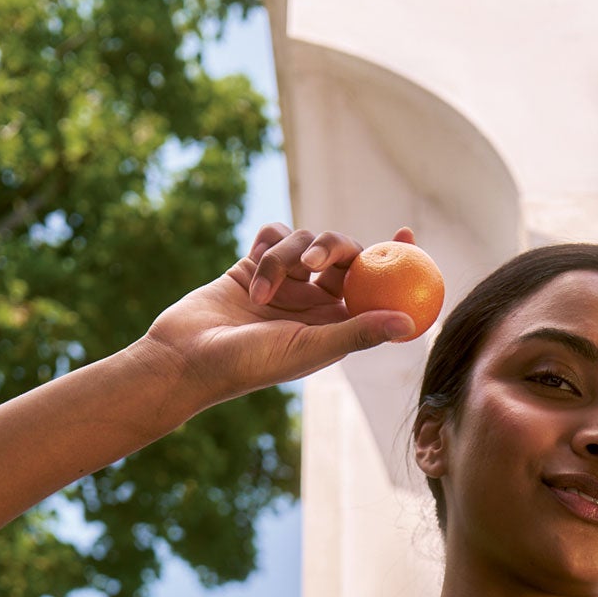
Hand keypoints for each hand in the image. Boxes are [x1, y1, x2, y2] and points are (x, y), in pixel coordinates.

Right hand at [138, 223, 421, 428]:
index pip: (377, 287)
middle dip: (330, 248)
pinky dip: (266, 245)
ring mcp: (286, 283)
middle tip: (312, 261)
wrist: (188, 357)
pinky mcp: (254, 266)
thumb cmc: (250, 363)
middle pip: (343, 254)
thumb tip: (409, 322)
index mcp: (336, 324)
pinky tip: (252, 263)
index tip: (408, 232)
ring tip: (258, 294)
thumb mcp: (310, 348)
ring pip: (303, 241)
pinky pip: (273, 235)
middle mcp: (315, 303)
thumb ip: (359, 332)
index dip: (396, 259)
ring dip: (282, 259)